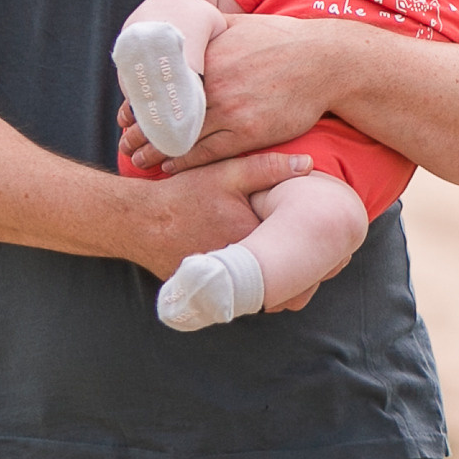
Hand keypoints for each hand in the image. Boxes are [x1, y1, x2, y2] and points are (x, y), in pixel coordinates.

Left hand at [123, 15, 340, 170]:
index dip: (139, 102)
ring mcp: (232, 110)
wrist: (324, 62)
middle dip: (140, 131)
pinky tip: (172, 166)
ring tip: (138, 160)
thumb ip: (210, 29)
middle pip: (166, 113)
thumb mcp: (239, 24)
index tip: (125, 113)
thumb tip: (185, 24)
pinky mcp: (250, 132)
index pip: (161, 84)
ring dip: (156, 151)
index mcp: (208, 56)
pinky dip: (186, 161)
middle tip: (123, 141)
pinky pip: (209, 152)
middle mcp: (215, 84)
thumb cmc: (283, 40)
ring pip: (182, 137)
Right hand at [125, 151, 309, 276]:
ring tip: (286, 259)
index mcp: (253, 239)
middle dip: (299, 266)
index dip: (312, 243)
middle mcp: (240, 268)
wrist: (138, 222)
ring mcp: (224, 285)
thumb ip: (268, 168)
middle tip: (310, 251)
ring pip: (264, 288)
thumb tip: (308, 165)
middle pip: (284, 274)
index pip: (299, 249)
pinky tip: (255, 266)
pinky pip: (241, 292)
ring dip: (275, 278)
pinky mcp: (210, 293)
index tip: (321, 235)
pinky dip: (249, 283)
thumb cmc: (183, 195)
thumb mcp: (226, 173)